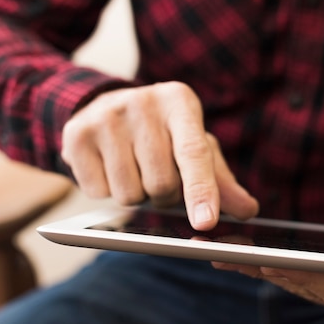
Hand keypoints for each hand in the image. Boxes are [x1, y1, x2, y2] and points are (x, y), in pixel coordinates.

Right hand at [61, 82, 258, 229]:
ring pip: (129, 195)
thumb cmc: (162, 134)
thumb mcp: (194, 147)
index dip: (201, 191)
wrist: (104, 106)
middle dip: (165, 196)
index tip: (206, 221)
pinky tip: (110, 168)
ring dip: (137, 197)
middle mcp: (142, 103)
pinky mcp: (75, 135)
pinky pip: (98, 193)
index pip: (193, 154)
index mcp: (179, 101)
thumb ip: (221, 181)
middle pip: (160, 184)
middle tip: (160, 179)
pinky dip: (108, 193)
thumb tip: (248, 211)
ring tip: (135, 171)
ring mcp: (105, 117)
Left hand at [213, 216, 323, 323]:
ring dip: (259, 272)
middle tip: (220, 256)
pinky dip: (274, 271)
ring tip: (220, 254)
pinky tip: (249, 257)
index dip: (304, 276)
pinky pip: (302, 281)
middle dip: (263, 273)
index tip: (267, 263)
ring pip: (297, 285)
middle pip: (305, 287)